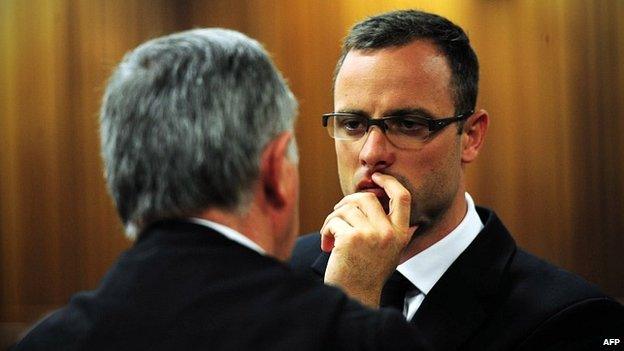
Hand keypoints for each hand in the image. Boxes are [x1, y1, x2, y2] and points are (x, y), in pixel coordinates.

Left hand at [321, 173, 415, 307]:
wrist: (354, 296)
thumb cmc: (366, 273)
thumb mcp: (389, 251)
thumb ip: (390, 228)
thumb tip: (382, 199)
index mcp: (400, 234)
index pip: (402, 197)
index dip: (390, 182)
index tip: (377, 177)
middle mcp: (388, 233)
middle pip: (367, 198)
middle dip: (347, 202)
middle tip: (337, 213)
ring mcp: (370, 234)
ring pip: (346, 208)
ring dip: (333, 219)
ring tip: (330, 235)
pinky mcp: (351, 238)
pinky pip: (334, 221)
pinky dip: (326, 230)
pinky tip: (327, 245)